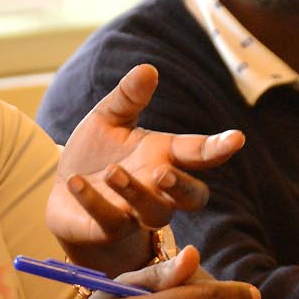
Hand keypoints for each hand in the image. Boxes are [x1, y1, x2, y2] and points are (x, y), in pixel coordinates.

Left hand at [47, 64, 244, 274]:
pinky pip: (110, 221)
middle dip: (183, 186)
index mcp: (165, 155)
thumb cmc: (95, 153)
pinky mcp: (108, 229)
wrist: (62, 190)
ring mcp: (136, 213)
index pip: (199, 152)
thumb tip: (148, 69)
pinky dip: (94, 202)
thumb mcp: (108, 119)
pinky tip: (75, 182)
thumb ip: (127, 97)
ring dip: (136, 193)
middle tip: (163, 171)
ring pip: (154, 214)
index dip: (218, 147)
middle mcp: (159, 189)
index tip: (236, 138)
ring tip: (112, 172)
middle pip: (192, 197)